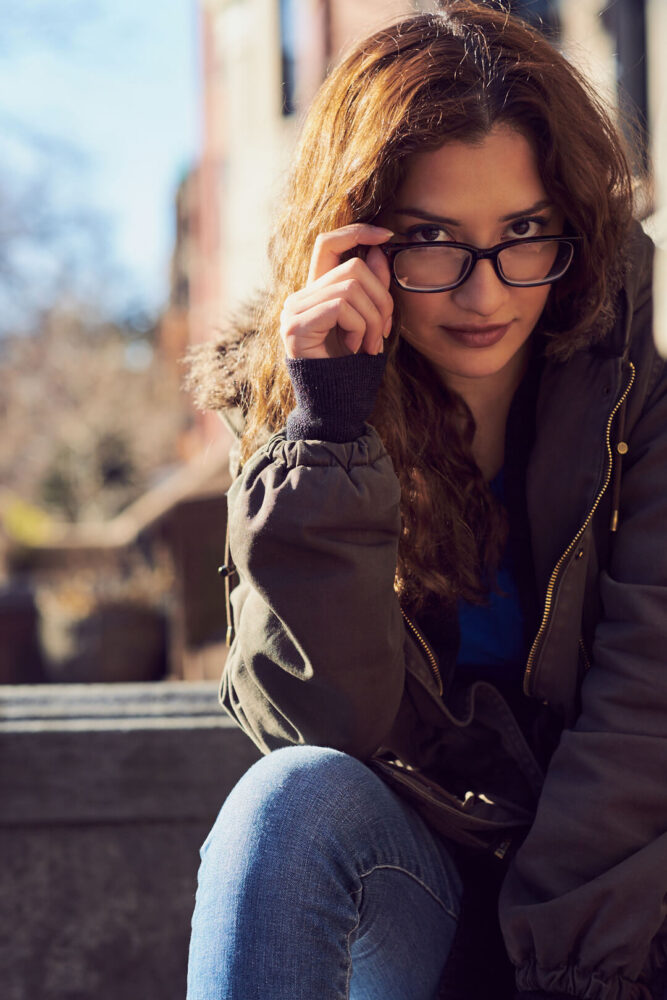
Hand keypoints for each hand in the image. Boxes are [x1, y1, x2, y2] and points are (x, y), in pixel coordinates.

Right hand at [280, 224, 394, 358]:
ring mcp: (294, 311)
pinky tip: (354, 349)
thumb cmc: (352, 367)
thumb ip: (372, 287)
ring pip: (351, 288)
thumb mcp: (370, 321)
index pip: (329, 243)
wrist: (334, 406)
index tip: (387, 236)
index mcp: (317, 292)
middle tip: (385, 333)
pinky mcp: (296, 327)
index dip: (357, 232)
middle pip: (353, 267)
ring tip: (370, 346)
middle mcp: (301, 296)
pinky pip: (341, 308)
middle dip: (382, 299)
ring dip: (373, 320)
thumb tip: (379, 250)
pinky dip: (359, 328)